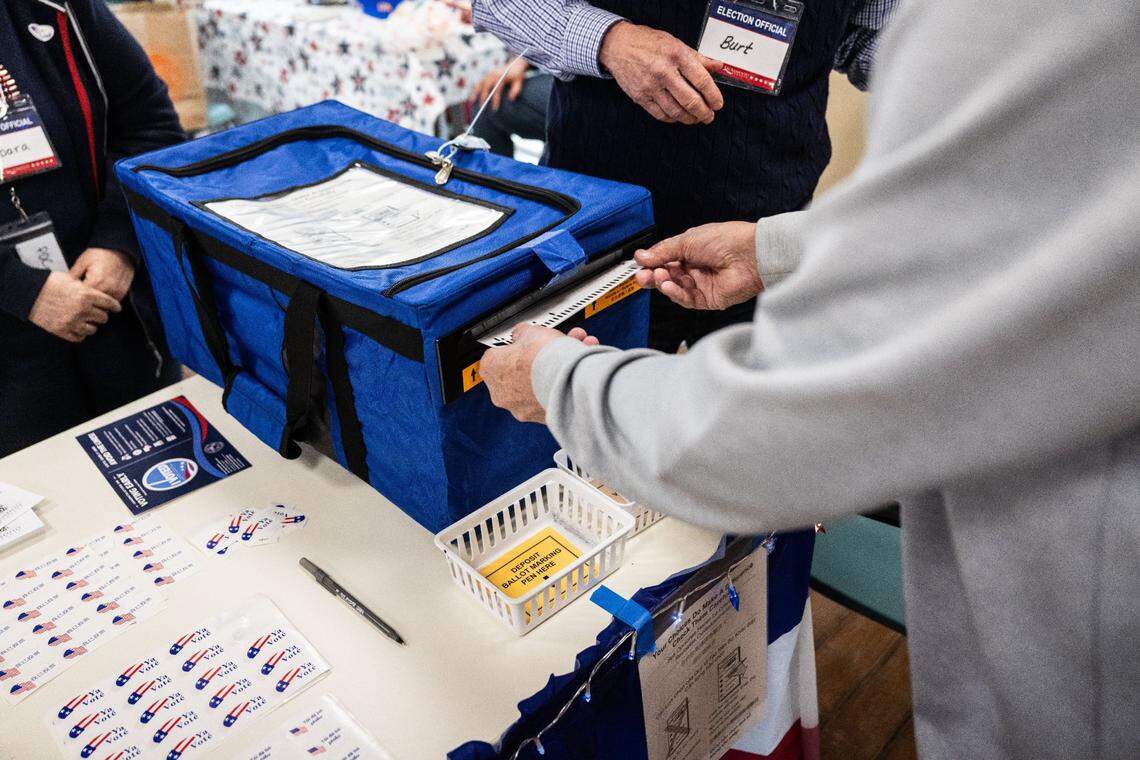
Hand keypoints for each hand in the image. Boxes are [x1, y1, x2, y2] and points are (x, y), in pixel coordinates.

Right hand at [28, 271, 122, 342]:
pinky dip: (80, 333)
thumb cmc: (48, 283)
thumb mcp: (70, 279)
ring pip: (93, 329)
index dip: (114, 305)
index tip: (116, 308)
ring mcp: (72, 322)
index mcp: (86, 295)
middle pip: (103, 317)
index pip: (109, 303)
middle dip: (101, 314)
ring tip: (86, 321)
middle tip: (97, 313)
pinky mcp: (62, 331)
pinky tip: (77, 327)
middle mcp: (82, 310)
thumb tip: (98, 291)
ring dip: (91, 325)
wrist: (27, 294)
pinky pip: (79, 337)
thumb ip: (85, 287)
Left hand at [71, 247, 134, 300]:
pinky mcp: (122, 293)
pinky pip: (110, 302)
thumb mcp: (83, 261)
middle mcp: (107, 289)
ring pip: (102, 306)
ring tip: (90, 296)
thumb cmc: (101, 254)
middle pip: (92, 304)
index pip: (81, 298)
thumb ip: (72, 275)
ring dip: (95, 303)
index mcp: (96, 281)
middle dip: (84, 302)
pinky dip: (104, 301)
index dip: (74, 297)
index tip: (71, 296)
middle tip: (79, 297)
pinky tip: (99, 293)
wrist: (120, 250)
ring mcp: (116, 292)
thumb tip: (63, 285)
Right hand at [471, 58, 528, 110]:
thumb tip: (510, 99)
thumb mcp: (519, 82)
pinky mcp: (486, 75)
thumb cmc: (517, 76)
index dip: (495, 99)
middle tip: (482, 108)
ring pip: (480, 84)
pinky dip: (475, 89)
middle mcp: (493, 74)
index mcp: (501, 76)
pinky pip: (479, 83)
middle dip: (483, 97)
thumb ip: (515, 90)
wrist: (515, 64)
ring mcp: (488, 74)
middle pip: (486, 86)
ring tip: (472, 102)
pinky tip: (472, 97)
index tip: (495, 109)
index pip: (497, 89)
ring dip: (475, 92)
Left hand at [481, 325, 598, 423]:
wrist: (569, 383)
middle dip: (537, 357)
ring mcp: (521, 408)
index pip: (496, 354)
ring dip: (554, 368)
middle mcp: (502, 393)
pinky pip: (551, 395)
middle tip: (551, 346)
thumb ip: (522, 333)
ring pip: (538, 383)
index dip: (514, 346)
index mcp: (491, 369)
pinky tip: (576, 368)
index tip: (526, 341)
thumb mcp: (530, 331)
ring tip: (573, 352)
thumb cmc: (545, 359)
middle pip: (519, 370)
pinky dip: (562, 383)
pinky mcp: (541, 417)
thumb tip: (522, 334)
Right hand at [598, 21, 723, 124]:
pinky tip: (678, 117)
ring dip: (689, 119)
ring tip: (696, 118)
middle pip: (690, 101)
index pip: (701, 80)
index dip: (713, 96)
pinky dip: (673, 119)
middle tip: (709, 116)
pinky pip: (660, 114)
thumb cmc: (648, 42)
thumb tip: (718, 66)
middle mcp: (663, 72)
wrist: (618, 46)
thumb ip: (697, 57)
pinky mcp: (640, 97)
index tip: (718, 104)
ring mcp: (650, 86)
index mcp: (676, 55)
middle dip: (704, 113)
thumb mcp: (675, 43)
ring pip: (676, 112)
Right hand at [634, 222, 762, 309]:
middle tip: (641, 276)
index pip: (666, 260)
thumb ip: (663, 251)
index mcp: (692, 251)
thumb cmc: (726, 240)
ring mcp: (702, 285)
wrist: (750, 254)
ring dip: (663, 283)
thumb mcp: (687, 240)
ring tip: (658, 276)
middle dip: (653, 276)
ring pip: (675, 288)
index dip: (652, 262)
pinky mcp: (708, 299)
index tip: (639, 263)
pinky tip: (668, 286)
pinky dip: (675, 294)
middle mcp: (696, 268)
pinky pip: (686, 299)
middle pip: (668, 276)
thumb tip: (641, 256)